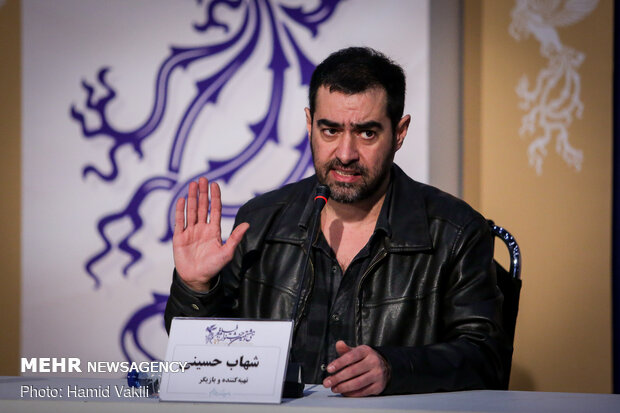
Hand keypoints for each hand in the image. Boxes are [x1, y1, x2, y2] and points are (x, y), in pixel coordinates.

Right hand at [173, 177, 248, 291]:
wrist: (197, 279)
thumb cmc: (213, 267)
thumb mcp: (227, 252)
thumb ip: (235, 238)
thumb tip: (247, 224)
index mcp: (214, 230)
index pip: (215, 209)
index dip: (214, 197)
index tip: (214, 184)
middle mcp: (202, 228)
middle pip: (202, 207)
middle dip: (202, 193)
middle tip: (202, 179)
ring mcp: (190, 231)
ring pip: (191, 211)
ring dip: (191, 197)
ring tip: (192, 184)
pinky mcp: (179, 237)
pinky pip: (180, 221)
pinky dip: (180, 210)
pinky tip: (181, 200)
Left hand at [322, 340, 389, 396]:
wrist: (383, 367)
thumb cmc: (366, 359)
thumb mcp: (356, 351)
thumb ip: (346, 350)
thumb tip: (339, 344)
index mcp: (366, 351)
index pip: (351, 356)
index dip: (339, 363)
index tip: (329, 369)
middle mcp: (373, 362)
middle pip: (353, 371)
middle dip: (338, 378)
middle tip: (327, 382)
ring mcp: (377, 375)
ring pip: (357, 383)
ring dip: (343, 387)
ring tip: (334, 388)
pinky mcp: (378, 387)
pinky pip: (362, 392)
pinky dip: (351, 393)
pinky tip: (344, 392)